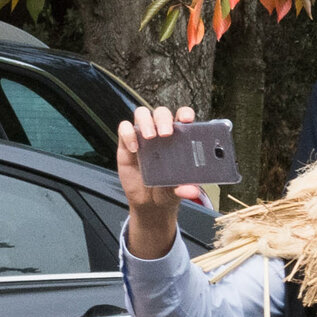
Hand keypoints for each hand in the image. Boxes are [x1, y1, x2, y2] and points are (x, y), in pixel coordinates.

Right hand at [114, 103, 186, 252]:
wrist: (150, 203)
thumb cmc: (169, 189)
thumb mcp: (180, 189)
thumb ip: (187, 188)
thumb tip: (192, 190)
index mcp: (180, 138)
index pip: (183, 117)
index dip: (185, 113)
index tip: (187, 119)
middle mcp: (161, 133)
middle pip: (161, 113)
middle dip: (163, 119)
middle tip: (166, 134)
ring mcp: (143, 136)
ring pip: (142, 114)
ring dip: (146, 121)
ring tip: (149, 137)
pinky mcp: (126, 143)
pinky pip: (124, 127)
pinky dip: (128, 133)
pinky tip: (134, 148)